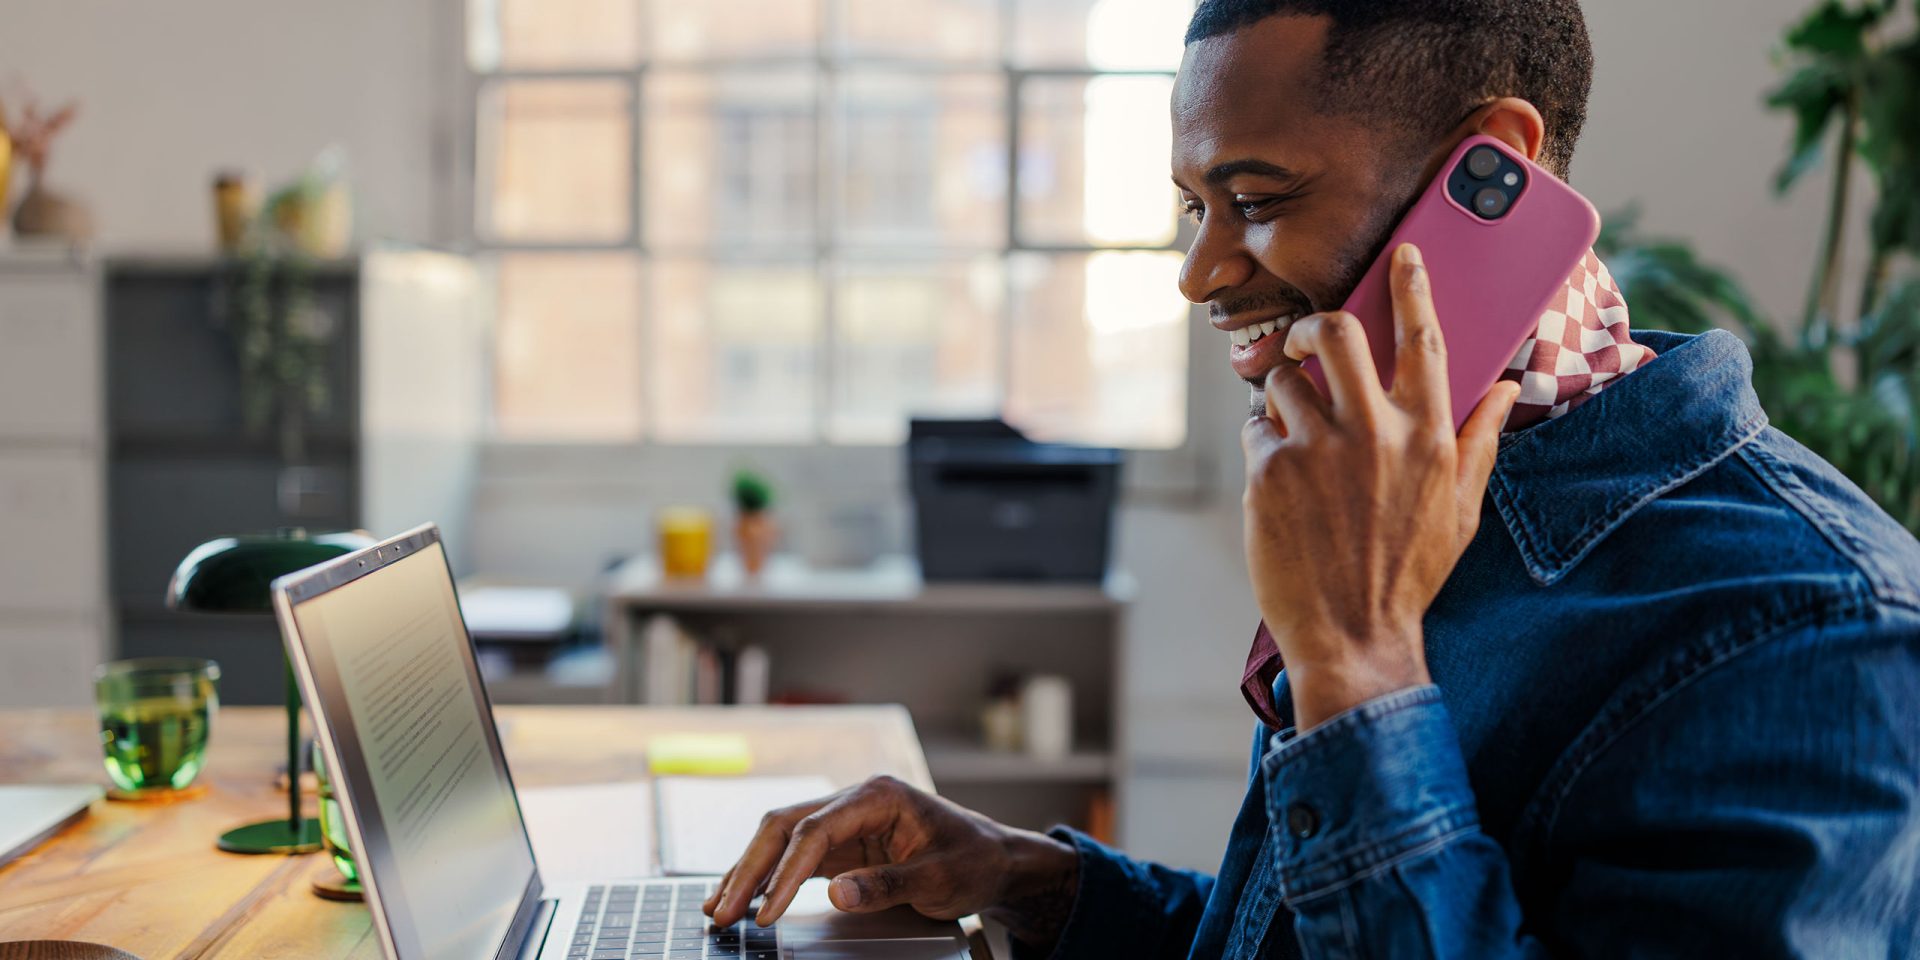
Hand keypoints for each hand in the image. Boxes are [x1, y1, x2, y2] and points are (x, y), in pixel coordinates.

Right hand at [702, 775, 1079, 946]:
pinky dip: (768, 878)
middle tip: (722, 911)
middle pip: (784, 826)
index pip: (815, 829)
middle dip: (749, 869)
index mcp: (877, 795)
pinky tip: (745, 898)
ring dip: (749, 873)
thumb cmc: (974, 860)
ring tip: (718, 908)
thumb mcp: (940, 879)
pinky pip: (794, 857)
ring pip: (781, 839)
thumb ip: (889, 885)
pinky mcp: (843, 845)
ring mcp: (845, 821)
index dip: (786, 872)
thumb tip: (838, 894)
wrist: (995, 860)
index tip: (766, 910)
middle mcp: (854, 800)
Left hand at [1241, 243, 1518, 730]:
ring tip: (1298, 446)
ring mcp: (1319, 449)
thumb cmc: (1408, 573)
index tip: (1403, 256)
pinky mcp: (1271, 471)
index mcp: (1428, 436)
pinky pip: (1258, 428)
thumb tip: (1503, 388)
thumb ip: (1478, 440)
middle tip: (1309, 343)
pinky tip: (1280, 484)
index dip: (1413, 290)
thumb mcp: (1462, 510)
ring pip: (1285, 381)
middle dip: (1317, 326)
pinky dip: (1264, 445)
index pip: (1423, 341)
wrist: (1353, 636)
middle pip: (1338, 333)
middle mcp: (1375, 433)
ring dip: (1285, 401)